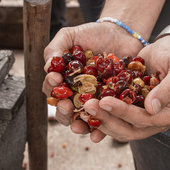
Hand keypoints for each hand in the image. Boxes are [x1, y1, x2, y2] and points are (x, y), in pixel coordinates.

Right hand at [43, 22, 143, 139]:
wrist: (122, 34)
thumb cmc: (93, 34)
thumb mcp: (70, 36)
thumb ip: (55, 48)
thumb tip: (47, 67)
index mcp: (64, 81)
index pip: (52, 90)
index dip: (51, 87)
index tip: (55, 78)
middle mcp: (78, 95)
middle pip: (65, 111)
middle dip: (63, 111)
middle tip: (66, 104)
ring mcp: (96, 102)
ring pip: (84, 120)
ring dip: (79, 125)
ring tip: (78, 125)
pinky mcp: (114, 106)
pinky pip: (107, 122)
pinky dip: (101, 131)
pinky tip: (98, 135)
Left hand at [83, 35, 169, 141]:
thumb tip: (152, 109)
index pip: (148, 120)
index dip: (125, 113)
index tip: (106, 101)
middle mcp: (159, 119)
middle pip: (131, 130)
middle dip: (108, 120)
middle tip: (89, 106)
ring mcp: (145, 116)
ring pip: (121, 127)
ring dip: (102, 120)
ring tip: (85, 106)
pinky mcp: (133, 109)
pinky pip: (116, 117)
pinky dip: (102, 114)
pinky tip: (85, 105)